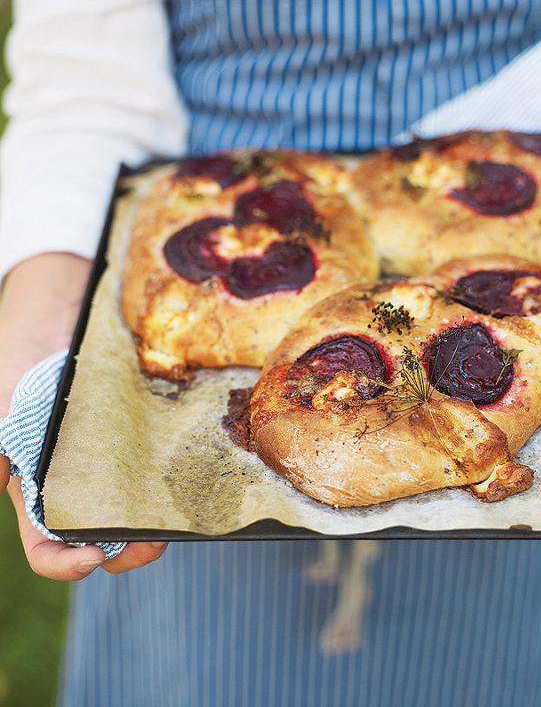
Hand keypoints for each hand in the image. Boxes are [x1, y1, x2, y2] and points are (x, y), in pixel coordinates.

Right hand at [0, 253, 167, 579]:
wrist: (59, 298)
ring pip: (143, 505)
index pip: (46, 544)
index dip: (64, 562)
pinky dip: (183, 471)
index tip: (88, 558)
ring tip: (183, 513)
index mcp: (37, 483)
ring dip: (163, 519)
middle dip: (131, 549)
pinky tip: (200, 468)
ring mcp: (120, 453)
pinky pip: (168, 457)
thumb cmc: (20, 345)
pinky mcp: (151, 426)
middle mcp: (82, 477)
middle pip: (106, 535)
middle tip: (154, 541)